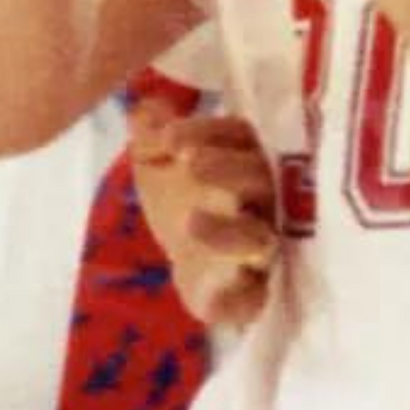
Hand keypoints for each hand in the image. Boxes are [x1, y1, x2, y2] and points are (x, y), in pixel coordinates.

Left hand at [130, 108, 278, 329]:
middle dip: (227, 169)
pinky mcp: (254, 294)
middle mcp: (264, 200)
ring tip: (191, 223)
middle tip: (191, 164)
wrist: (191, 261)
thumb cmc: (180, 196)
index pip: (237, 134)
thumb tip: (145, 109)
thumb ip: (150, 133)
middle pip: (259, 179)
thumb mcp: (156, 160)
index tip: (167, 137)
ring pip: (261, 239)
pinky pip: (254, 299)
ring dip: (229, 233)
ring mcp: (263, 248)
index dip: (205, 132)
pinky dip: (236, 300)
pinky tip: (212, 300)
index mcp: (243, 158)